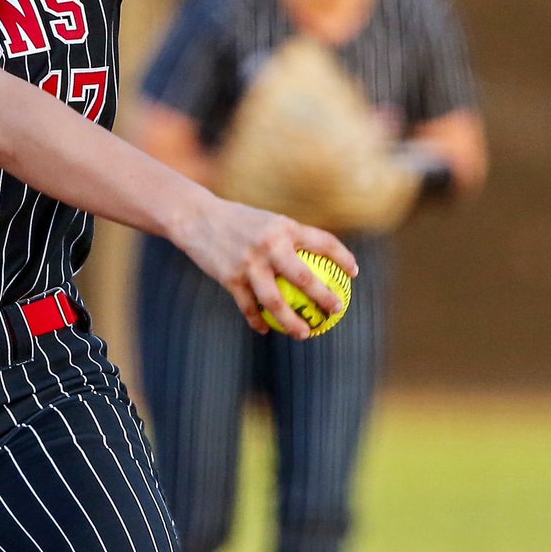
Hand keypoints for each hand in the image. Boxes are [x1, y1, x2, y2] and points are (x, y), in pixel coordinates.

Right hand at [174, 195, 357, 337]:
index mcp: (284, 226)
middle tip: (336, 310)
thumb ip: (287, 238)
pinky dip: (259, 320)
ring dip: (293, 322)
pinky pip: (250, 307)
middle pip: (305, 278)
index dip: (343, 258)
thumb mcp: (267, 221)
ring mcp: (249, 263)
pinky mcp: (231, 278)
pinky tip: (266, 328)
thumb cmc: (237, 221)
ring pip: (276, 301)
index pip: (323, 242)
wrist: (196, 218)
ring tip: (305, 333)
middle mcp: (269, 244)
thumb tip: (317, 258)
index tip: (353, 274)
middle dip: (325, 298)